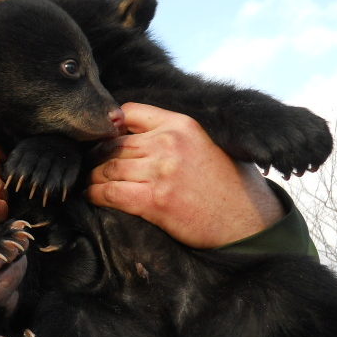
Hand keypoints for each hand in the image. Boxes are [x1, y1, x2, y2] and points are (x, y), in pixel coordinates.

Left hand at [85, 102, 283, 248]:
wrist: (248, 224)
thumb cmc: (229, 186)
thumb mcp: (208, 144)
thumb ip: (175, 135)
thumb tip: (136, 133)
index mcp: (182, 125)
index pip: (130, 112)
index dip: (111, 127)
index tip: (103, 140)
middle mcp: (169, 144)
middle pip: (114, 143)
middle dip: (96, 156)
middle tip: (88, 165)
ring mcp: (161, 171)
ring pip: (108, 167)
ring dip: (93, 176)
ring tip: (89, 182)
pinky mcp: (155, 200)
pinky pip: (111, 192)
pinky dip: (96, 194)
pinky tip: (92, 196)